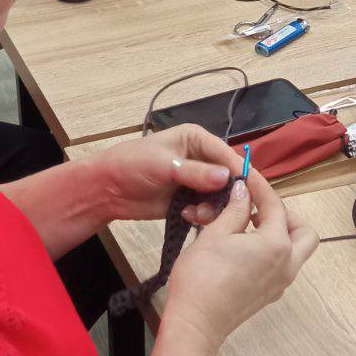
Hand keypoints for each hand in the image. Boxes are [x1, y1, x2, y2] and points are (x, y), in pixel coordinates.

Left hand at [95, 124, 240, 225]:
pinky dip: (201, 215)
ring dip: (212, 207)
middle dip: (225, 194)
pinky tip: (186, 216)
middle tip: (220, 208)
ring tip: (195, 214)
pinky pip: (207, 208)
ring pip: (220, 196)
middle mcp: (201, 158)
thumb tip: (227, 177)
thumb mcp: (163, 165)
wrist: (107, 189)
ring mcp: (196, 180)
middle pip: (227, 176)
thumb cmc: (131, 164)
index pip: (225, 153)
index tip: (247, 189)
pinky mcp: (189, 199)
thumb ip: (195, 172)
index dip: (237, 170)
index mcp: (196, 139)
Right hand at [165, 168, 317, 349]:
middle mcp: (286, 265)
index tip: (247, 175)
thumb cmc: (202, 276)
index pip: (276, 206)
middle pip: (303, 233)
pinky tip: (244, 247)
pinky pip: (282, 266)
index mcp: (276, 245)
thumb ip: (235, 210)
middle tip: (260, 210)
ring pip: (296, 252)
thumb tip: (243, 192)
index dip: (260, 187)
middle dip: (286, 216)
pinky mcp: (269, 295)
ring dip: (280, 235)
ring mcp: (280, 283)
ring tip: (249, 227)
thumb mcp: (215, 234)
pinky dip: (272, 252)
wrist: (196, 321)